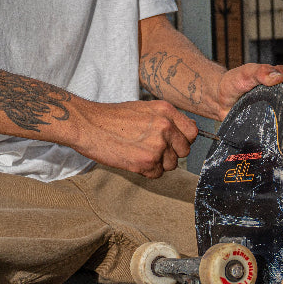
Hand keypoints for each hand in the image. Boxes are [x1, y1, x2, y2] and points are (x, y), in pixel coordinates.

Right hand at [68, 99, 197, 177]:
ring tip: (141, 153)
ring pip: (171, 164)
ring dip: (159, 163)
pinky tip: (134, 160)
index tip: (175, 142)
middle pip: (184, 151)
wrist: (89, 125)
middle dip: (172, 153)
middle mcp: (165, 127)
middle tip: (154, 149)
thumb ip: (168, 119)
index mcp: (166, 111)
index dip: (184, 139)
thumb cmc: (114, 117)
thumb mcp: (146, 108)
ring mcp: (156, 146)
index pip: (192, 132)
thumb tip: (189, 130)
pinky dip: (147, 171)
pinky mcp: (145, 162)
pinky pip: (157, 174)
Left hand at [212, 63, 282, 119]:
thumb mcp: (245, 73)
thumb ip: (260, 72)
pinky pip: (282, 116)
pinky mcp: (269, 114)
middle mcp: (275, 87)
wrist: (219, 100)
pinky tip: (282, 120)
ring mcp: (273, 101)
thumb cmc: (232, 84)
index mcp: (272, 75)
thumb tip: (279, 77)